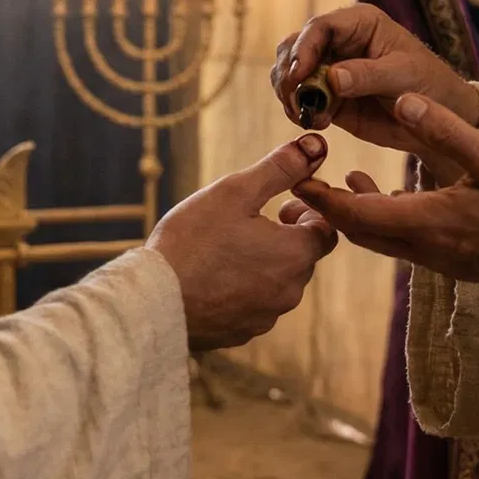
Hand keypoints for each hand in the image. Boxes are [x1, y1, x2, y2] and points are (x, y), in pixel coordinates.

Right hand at [149, 135, 339, 350]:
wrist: (153, 301)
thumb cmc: (193, 241)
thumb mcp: (236, 191)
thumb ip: (280, 168)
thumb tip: (316, 145)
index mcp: (296, 254)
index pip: (325, 230)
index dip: (306, 212)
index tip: (280, 204)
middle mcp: (290, 291)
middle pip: (302, 257)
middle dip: (284, 237)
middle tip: (251, 221)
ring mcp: (266, 317)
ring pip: (278, 282)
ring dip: (263, 264)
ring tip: (227, 248)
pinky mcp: (242, 333)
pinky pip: (254, 305)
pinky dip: (243, 289)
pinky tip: (213, 276)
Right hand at [270, 4, 478, 173]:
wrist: (434, 121)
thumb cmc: (428, 85)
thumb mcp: (403, 76)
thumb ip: (368, 75)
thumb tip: (332, 78)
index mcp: (358, 23)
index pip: (320, 27)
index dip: (304, 48)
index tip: (299, 75)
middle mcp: (338, 41)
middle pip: (294, 47)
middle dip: (289, 73)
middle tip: (295, 99)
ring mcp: (328, 69)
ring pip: (289, 73)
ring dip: (289, 93)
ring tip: (305, 114)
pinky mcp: (326, 96)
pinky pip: (299, 99)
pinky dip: (298, 111)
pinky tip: (316, 123)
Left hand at [291, 94, 478, 304]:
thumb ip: (444, 129)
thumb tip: (401, 100)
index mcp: (426, 223)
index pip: (354, 215)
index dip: (319, 197)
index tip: (292, 177)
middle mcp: (424, 249)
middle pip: (357, 233)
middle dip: (325, 208)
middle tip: (299, 182)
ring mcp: (439, 260)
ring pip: (379, 239)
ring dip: (355, 213)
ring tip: (340, 180)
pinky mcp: (453, 261)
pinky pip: (402, 242)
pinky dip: (383, 219)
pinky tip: (387, 195)